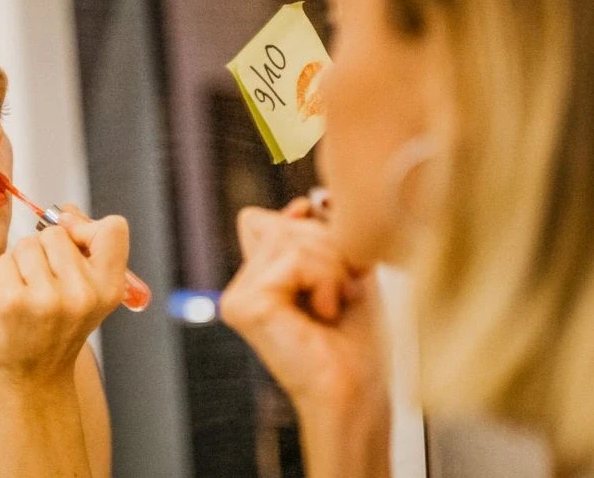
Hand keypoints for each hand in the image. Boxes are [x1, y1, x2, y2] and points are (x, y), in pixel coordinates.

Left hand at [0, 207, 129, 385]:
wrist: (33, 379)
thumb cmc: (57, 329)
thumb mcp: (87, 293)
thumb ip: (83, 249)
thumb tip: (65, 213)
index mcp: (109, 288)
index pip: (113, 228)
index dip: (87, 227)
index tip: (74, 243)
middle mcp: (83, 294)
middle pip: (56, 233)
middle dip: (44, 249)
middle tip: (45, 282)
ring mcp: (47, 299)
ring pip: (27, 244)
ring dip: (22, 262)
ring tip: (28, 293)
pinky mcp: (12, 302)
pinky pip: (4, 261)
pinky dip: (4, 276)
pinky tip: (12, 303)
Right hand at [220, 200, 387, 415]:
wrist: (356, 392)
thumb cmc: (356, 342)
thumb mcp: (341, 269)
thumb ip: (318, 232)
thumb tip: (304, 201)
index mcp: (256, 279)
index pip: (265, 218)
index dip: (305, 229)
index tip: (337, 266)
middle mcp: (240, 286)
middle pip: (281, 222)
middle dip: (327, 248)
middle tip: (341, 292)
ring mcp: (237, 296)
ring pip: (289, 237)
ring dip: (331, 266)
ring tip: (334, 303)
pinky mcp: (245, 305)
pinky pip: (292, 257)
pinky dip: (323, 278)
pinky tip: (324, 311)